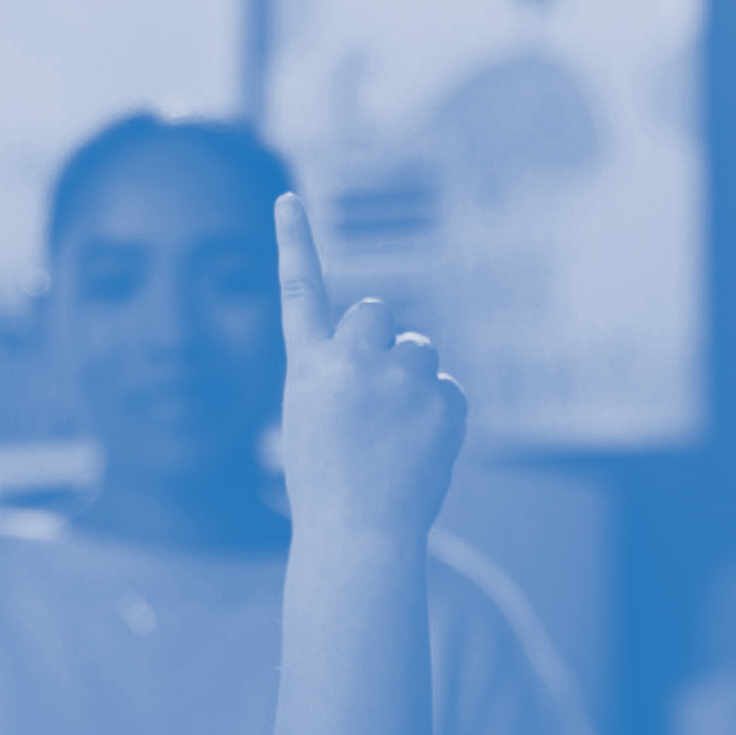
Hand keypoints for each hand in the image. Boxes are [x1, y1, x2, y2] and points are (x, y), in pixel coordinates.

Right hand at [275, 193, 465, 545]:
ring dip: (414, 380)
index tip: (287, 198)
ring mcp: (401, 380)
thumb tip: (402, 352)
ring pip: (421, 351)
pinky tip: (419, 452)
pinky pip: (448, 391)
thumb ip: (345, 374)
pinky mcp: (444, 402)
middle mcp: (352, 361)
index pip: (300, 291)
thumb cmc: (328, 483)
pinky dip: (439, 416)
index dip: (294, 242)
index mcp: (308, 367)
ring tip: (395, 433)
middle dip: (383, 343)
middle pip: (379, 313)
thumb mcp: (313, 419)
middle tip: (375, 397)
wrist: (360, 535)